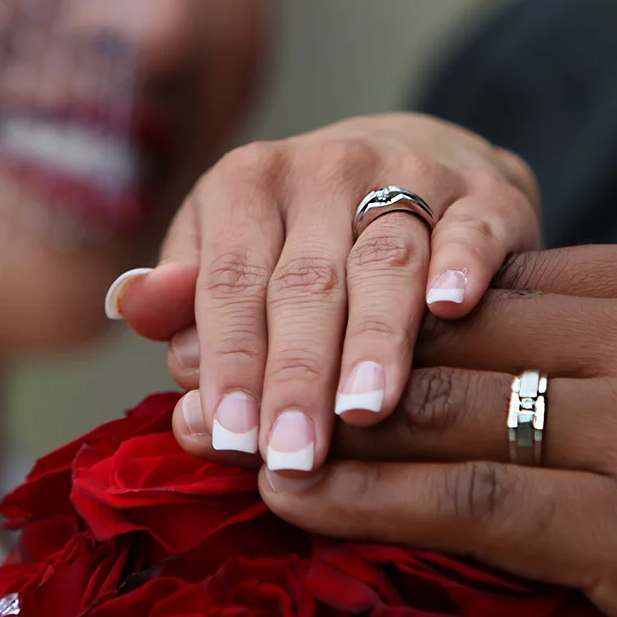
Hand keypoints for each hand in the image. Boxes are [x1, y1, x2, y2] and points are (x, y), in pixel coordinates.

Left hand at [111, 113, 539, 475]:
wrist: (420, 163)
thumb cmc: (305, 241)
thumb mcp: (231, 257)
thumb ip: (185, 302)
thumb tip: (133, 307)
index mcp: (247, 183)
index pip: (230, 282)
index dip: (229, 361)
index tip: (230, 436)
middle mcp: (325, 168)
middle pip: (306, 282)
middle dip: (297, 374)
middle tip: (293, 452)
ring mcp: (410, 173)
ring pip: (387, 261)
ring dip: (375, 337)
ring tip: (365, 409)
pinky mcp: (483, 193)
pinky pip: (472, 229)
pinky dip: (463, 264)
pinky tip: (452, 308)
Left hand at [209, 238, 616, 616]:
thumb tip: (556, 367)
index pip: (510, 270)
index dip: (387, 291)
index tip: (288, 296)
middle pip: (454, 316)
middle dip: (311, 330)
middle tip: (187, 346)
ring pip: (447, 400)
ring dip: (308, 412)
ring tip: (198, 425)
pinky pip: (476, 501)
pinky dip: (367, 497)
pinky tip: (286, 498)